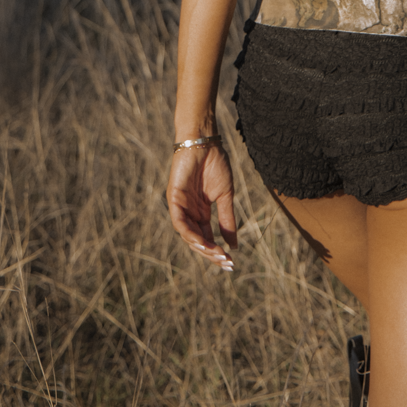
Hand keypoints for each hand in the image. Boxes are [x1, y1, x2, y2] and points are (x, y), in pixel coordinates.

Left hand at [166, 144, 237, 270]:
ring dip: (202, 246)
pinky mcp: (173, 199)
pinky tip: (202, 241)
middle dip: (211, 253)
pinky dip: (189, 233)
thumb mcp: (225, 196)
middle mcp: (189, 212)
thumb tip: (233, 244)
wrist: (205, 143)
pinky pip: (179, 222)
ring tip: (217, 254)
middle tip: (226, 263)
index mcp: (201, 212)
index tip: (231, 262)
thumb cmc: (215, 164)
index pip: (207, 237)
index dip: (217, 250)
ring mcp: (180, 206)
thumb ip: (227, 219)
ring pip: (188, 235)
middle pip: (198, 240)